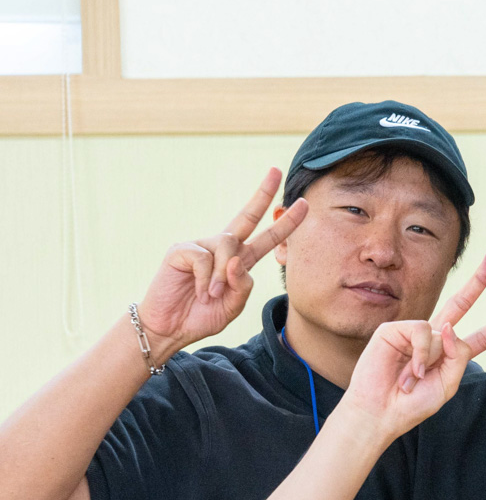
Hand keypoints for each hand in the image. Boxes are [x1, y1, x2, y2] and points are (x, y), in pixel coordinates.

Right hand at [136, 169, 308, 361]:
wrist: (169, 327)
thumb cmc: (201, 316)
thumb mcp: (233, 305)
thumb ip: (243, 285)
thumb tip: (237, 261)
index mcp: (239, 261)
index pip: (266, 238)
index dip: (285, 223)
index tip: (302, 203)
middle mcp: (221, 248)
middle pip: (246, 217)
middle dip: (262, 194)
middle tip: (275, 171)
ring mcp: (200, 246)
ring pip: (228, 244)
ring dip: (223, 273)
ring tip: (211, 293)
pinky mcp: (180, 250)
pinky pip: (203, 257)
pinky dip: (206, 277)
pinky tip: (199, 289)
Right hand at [336, 252, 485, 441]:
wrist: (380, 412)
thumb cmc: (412, 404)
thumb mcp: (448, 384)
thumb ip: (459, 356)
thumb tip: (451, 326)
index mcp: (450, 355)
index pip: (481, 337)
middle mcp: (434, 339)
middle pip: (461, 304)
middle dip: (479, 282)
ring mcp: (414, 332)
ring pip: (443, 328)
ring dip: (432, 359)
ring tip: (415, 378)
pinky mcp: (394, 329)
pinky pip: (422, 330)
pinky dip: (420, 352)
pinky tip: (410, 369)